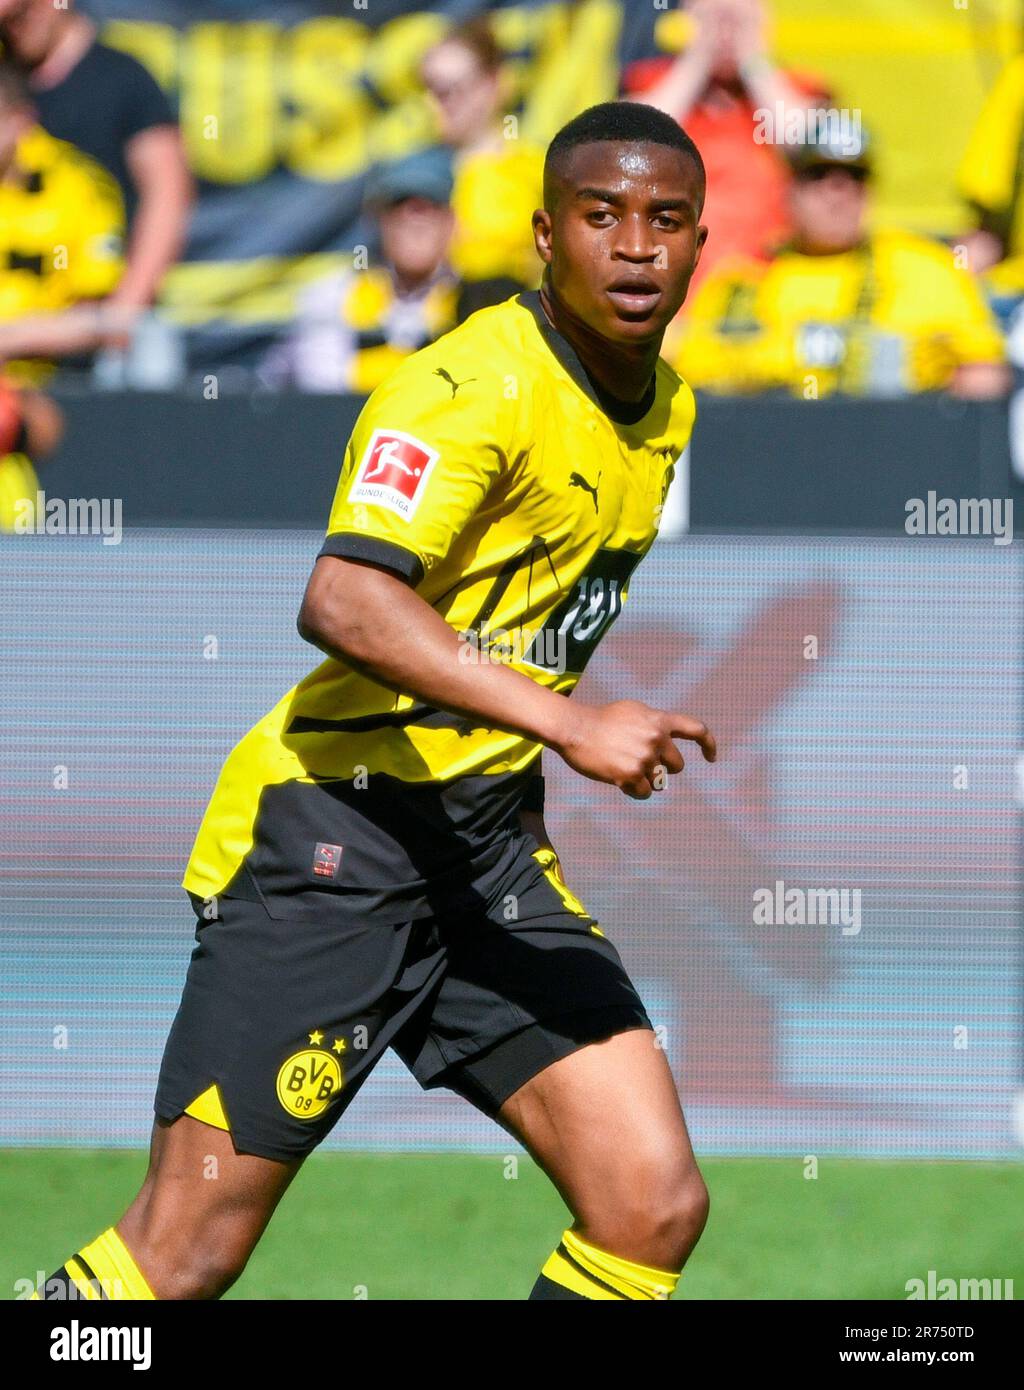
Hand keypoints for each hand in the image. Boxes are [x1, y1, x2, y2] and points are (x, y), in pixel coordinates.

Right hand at [553, 699, 716, 799]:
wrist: (575, 728)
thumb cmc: (600, 720)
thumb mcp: (632, 711)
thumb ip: (653, 723)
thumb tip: (665, 737)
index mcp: (658, 720)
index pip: (696, 729)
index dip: (708, 744)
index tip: (711, 758)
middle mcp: (656, 738)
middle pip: (677, 765)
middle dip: (662, 767)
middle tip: (640, 762)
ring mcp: (644, 758)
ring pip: (659, 782)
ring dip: (646, 780)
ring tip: (623, 767)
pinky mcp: (631, 775)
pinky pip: (644, 793)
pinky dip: (634, 791)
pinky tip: (619, 780)